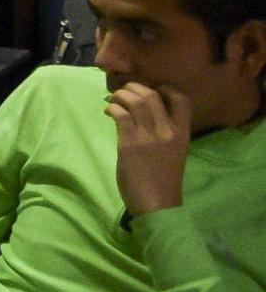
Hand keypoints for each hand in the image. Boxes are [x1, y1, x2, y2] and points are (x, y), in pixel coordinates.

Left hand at [108, 81, 192, 216]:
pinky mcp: (130, 143)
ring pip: (135, 101)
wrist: (158, 204)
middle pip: (152, 95)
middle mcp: (168, 132)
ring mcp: (149, 137)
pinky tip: (108, 112)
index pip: (183, 100)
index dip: (167, 89)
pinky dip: (112, 108)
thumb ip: (163, 133)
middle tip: (124, 92)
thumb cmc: (163, 180)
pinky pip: (120, 115)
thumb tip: (142, 114)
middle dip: (135, 87)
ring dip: (120, 95)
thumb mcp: (173, 152)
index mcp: (182, 134)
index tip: (153, 90)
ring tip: (113, 100)